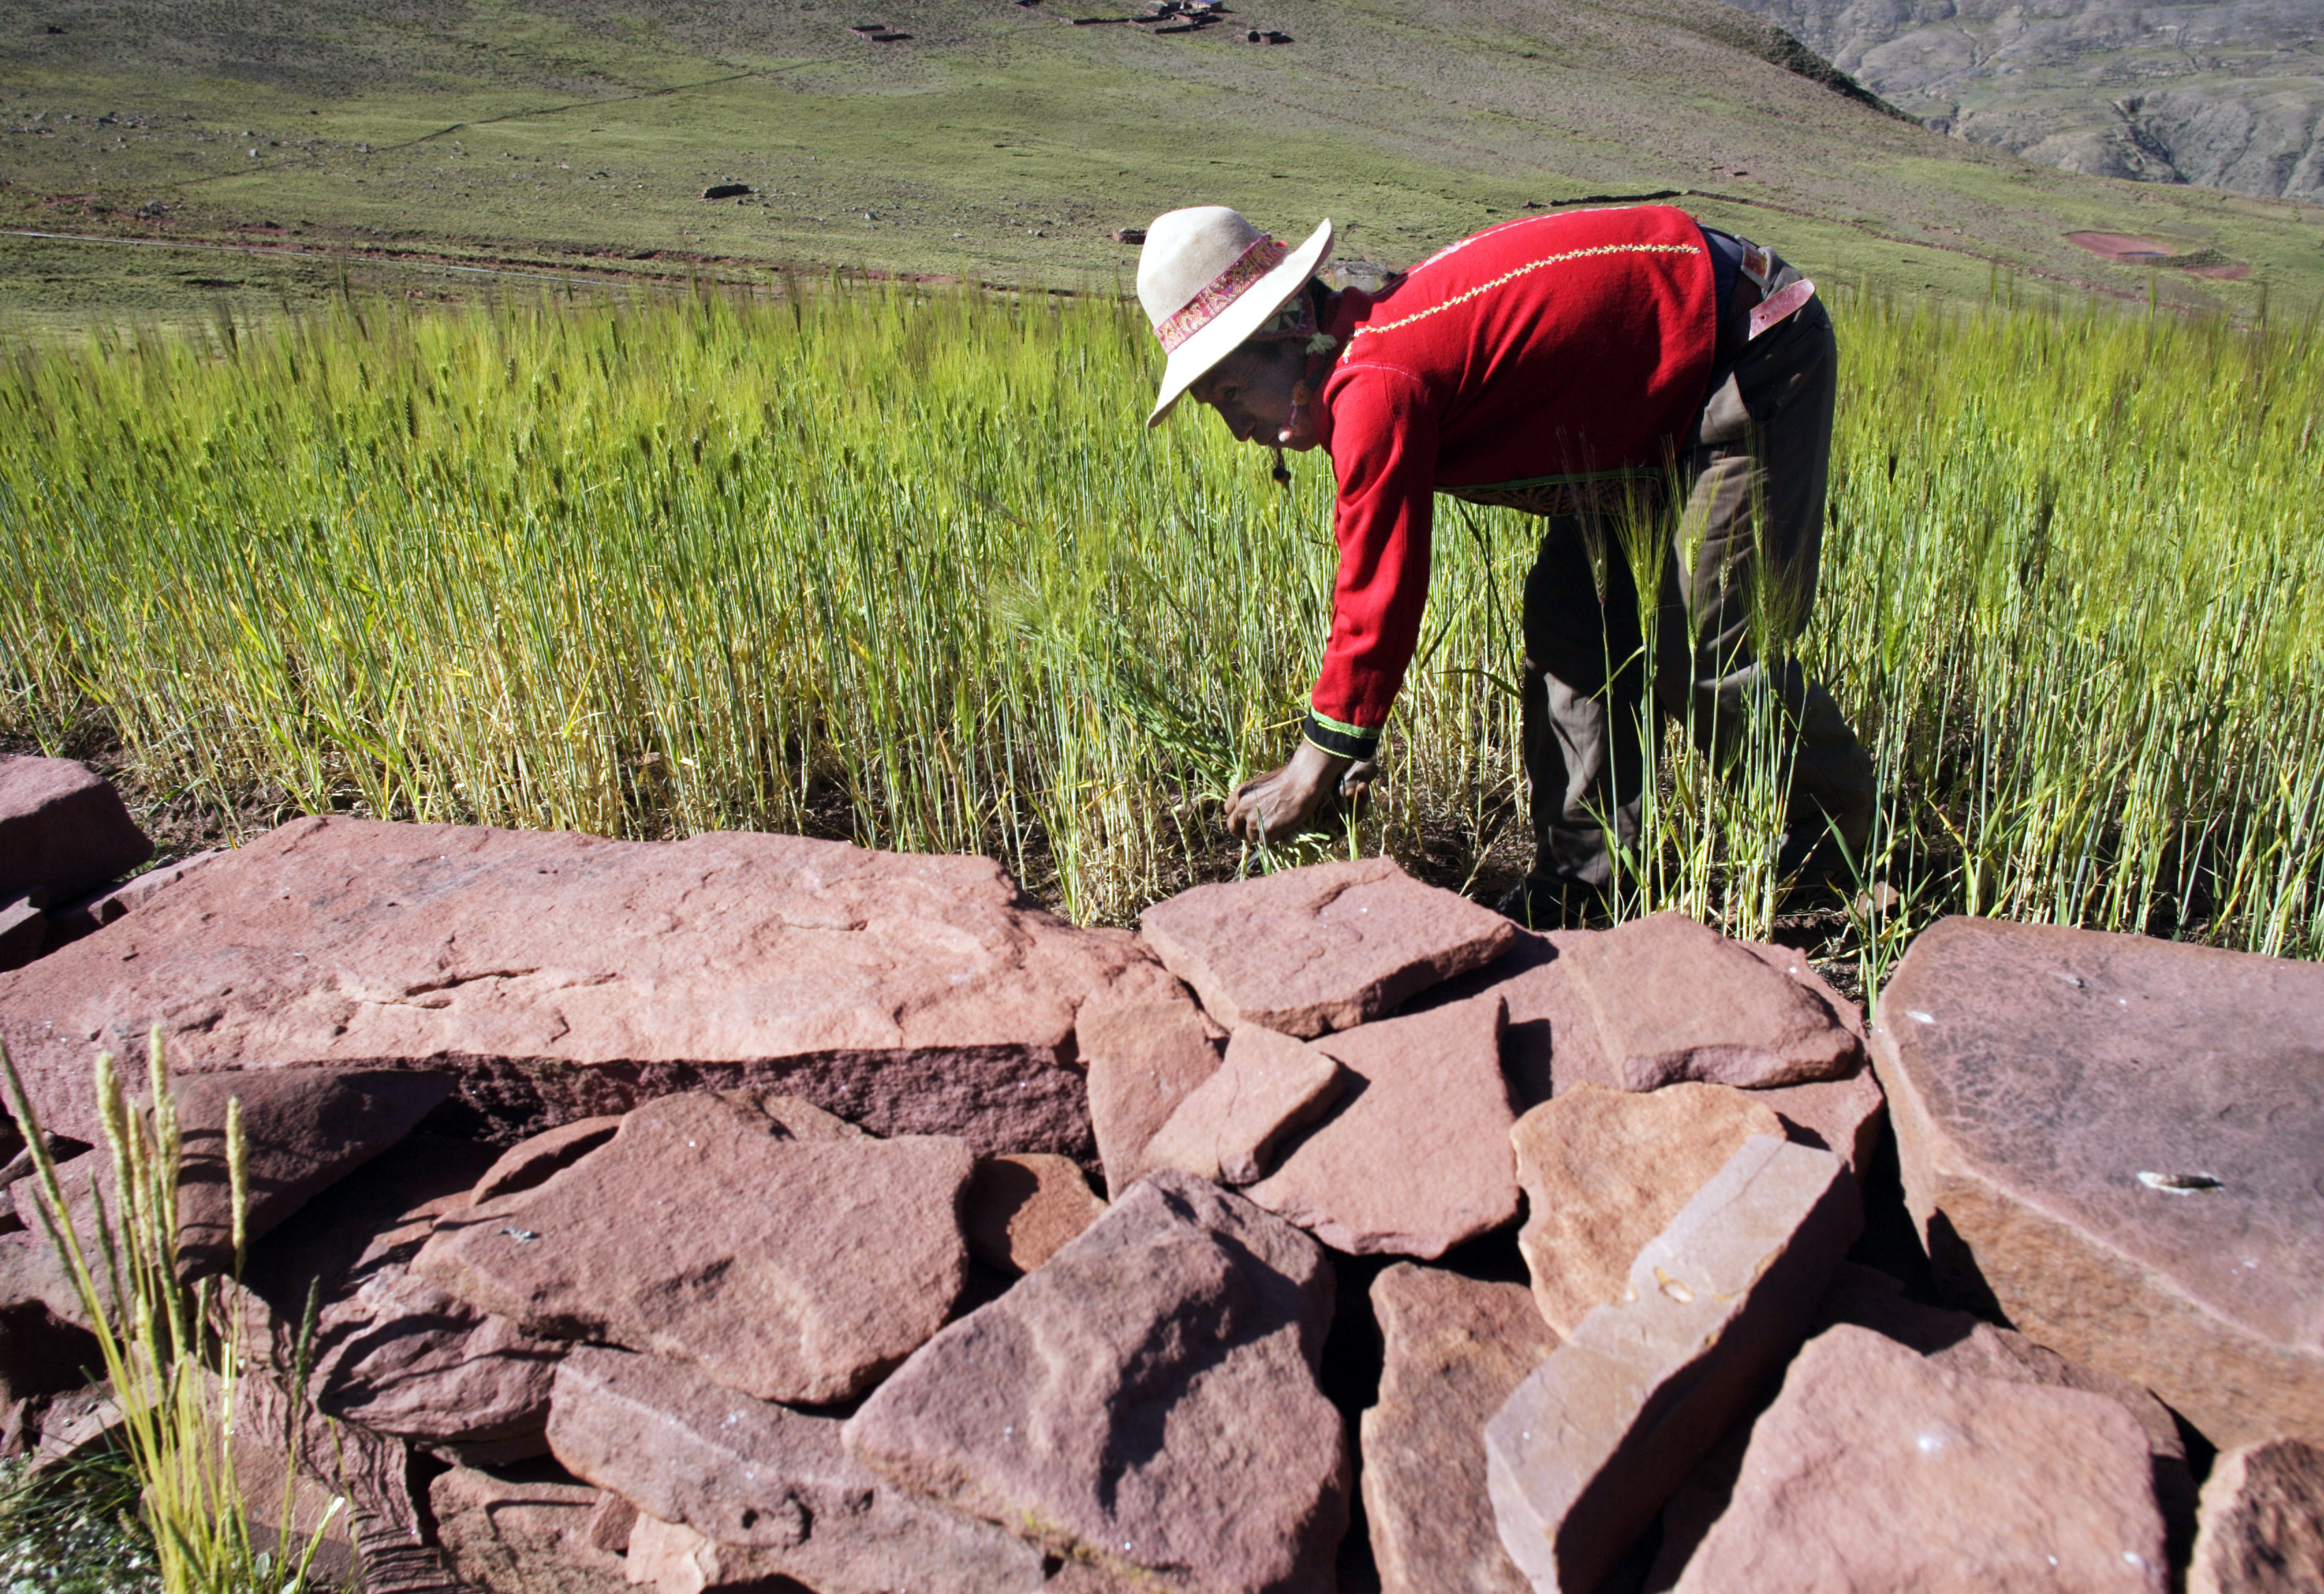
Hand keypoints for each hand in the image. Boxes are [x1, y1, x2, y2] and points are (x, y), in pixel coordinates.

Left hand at [1223, 741, 1376, 841]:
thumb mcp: (1259, 784)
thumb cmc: (1286, 778)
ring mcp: (1253, 820)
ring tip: (1272, 829)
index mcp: (1239, 793)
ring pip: (1250, 837)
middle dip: (1241, 832)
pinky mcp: (1267, 830)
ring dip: (1259, 835)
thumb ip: (1250, 797)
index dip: (1236, 817)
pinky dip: (1271, 839)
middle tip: (1251, 833)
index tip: (1243, 820)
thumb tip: (1251, 809)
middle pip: (1233, 827)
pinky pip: (1264, 842)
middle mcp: (1242, 807)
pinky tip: (1280, 830)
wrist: (1301, 781)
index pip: (1227, 811)